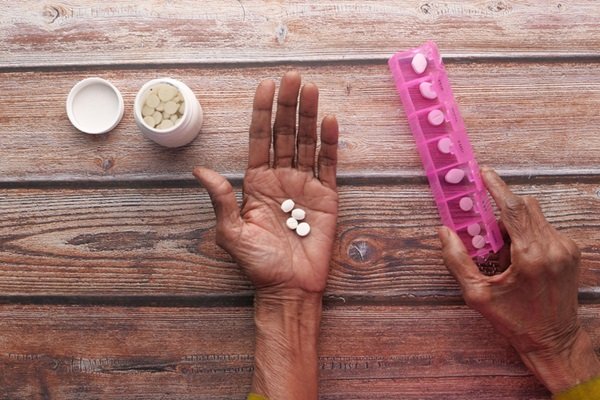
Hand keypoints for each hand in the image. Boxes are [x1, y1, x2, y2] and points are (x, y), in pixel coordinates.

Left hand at [193, 71, 337, 295]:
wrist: (289, 288)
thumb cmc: (259, 264)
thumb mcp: (231, 232)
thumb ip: (220, 199)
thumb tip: (199, 169)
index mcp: (256, 182)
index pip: (259, 139)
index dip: (262, 113)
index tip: (266, 86)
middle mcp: (281, 178)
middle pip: (284, 134)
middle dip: (288, 105)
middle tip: (293, 77)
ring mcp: (305, 185)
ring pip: (307, 143)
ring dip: (309, 116)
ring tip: (311, 90)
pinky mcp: (327, 196)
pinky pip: (329, 164)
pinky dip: (330, 144)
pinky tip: (329, 122)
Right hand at [439, 167, 599, 392]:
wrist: (553, 340)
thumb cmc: (514, 320)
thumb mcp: (477, 295)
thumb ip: (457, 260)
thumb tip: (444, 232)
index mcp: (531, 256)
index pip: (513, 209)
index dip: (497, 187)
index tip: (484, 173)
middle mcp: (553, 247)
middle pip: (525, 206)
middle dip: (502, 208)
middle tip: (484, 226)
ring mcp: (565, 249)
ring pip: (535, 216)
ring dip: (514, 223)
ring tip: (503, 251)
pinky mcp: (571, 252)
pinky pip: (544, 228)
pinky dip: (526, 233)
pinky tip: (518, 256)